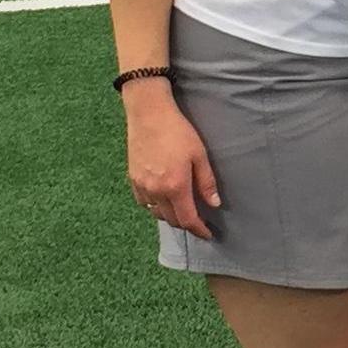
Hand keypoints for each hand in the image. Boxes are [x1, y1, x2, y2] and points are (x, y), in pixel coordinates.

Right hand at [124, 88, 221, 236]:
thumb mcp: (199, 154)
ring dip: (170, 216)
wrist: (149, 114)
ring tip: (181, 209)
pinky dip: (154, 206)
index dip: (199, 230)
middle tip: (197, 220)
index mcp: (175, 186)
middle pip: (171, 220)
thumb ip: (206, 182)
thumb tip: (214, 204)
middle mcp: (156, 191)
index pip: (187, 219)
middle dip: (186, 224)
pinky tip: (162, 198)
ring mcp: (142, 186)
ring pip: (156, 213)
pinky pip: (144, 202)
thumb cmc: (178, 131)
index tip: (208, 234)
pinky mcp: (132, 179)